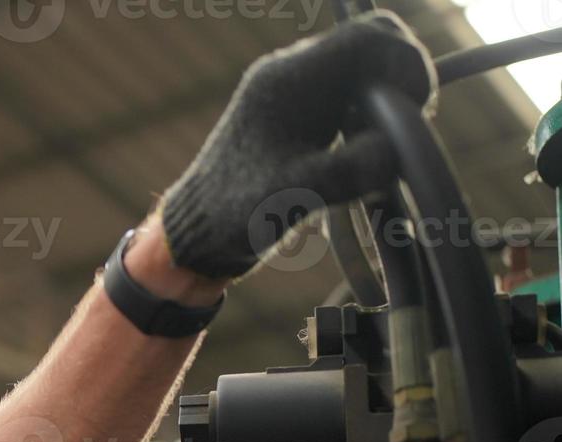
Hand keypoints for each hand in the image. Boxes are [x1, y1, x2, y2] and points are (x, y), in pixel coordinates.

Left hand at [159, 11, 435, 280]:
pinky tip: (363, 156)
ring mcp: (295, 94)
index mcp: (287, 79)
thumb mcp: (297, 195)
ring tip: (382, 149)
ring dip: (387, 102)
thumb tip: (395, 150)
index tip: (418, 110)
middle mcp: (291, 75)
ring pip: (364, 72)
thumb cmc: (235, 215)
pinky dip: (370, 119)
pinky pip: (350, 98)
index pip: (369, 36)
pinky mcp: (299, 116)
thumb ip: (351, 169)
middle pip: (372, 45)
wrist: (196, 233)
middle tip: (407, 128)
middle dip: (403, 80)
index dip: (408, 63)